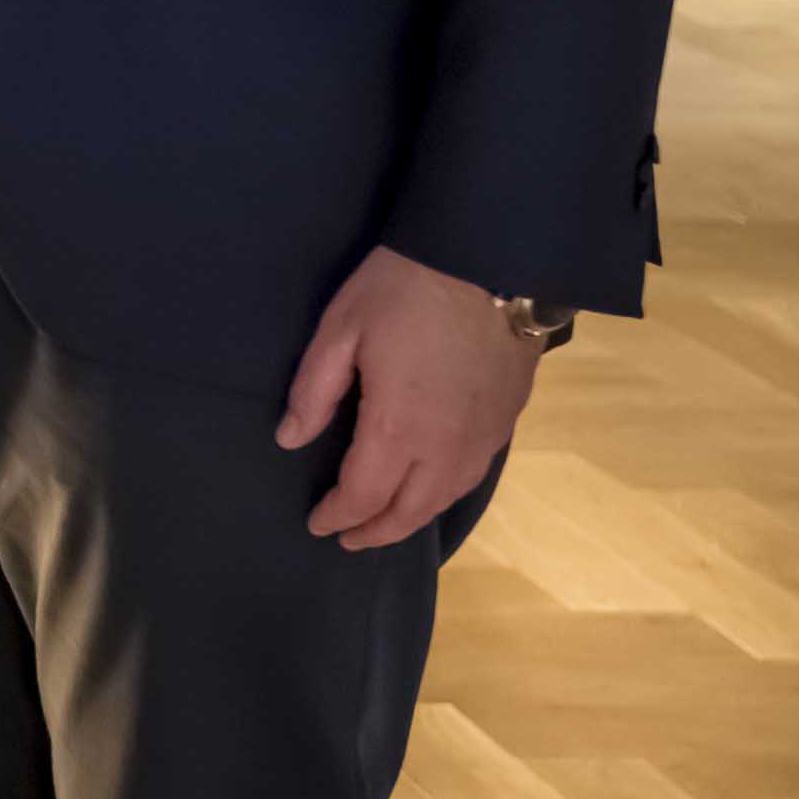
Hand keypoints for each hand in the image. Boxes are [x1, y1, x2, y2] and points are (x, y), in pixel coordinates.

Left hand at [279, 244, 541, 551]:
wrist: (489, 259)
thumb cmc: (403, 289)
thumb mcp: (340, 329)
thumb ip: (314, 391)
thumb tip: (290, 440)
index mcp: (398, 428)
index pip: (364, 494)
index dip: (338, 514)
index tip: (317, 524)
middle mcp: (446, 447)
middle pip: (410, 511)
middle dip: (376, 531)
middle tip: (349, 539)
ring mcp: (483, 437)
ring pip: (446, 497)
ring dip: (413, 518)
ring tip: (386, 523)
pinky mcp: (508, 420)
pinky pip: (473, 475)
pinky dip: (444, 493)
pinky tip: (432, 488)